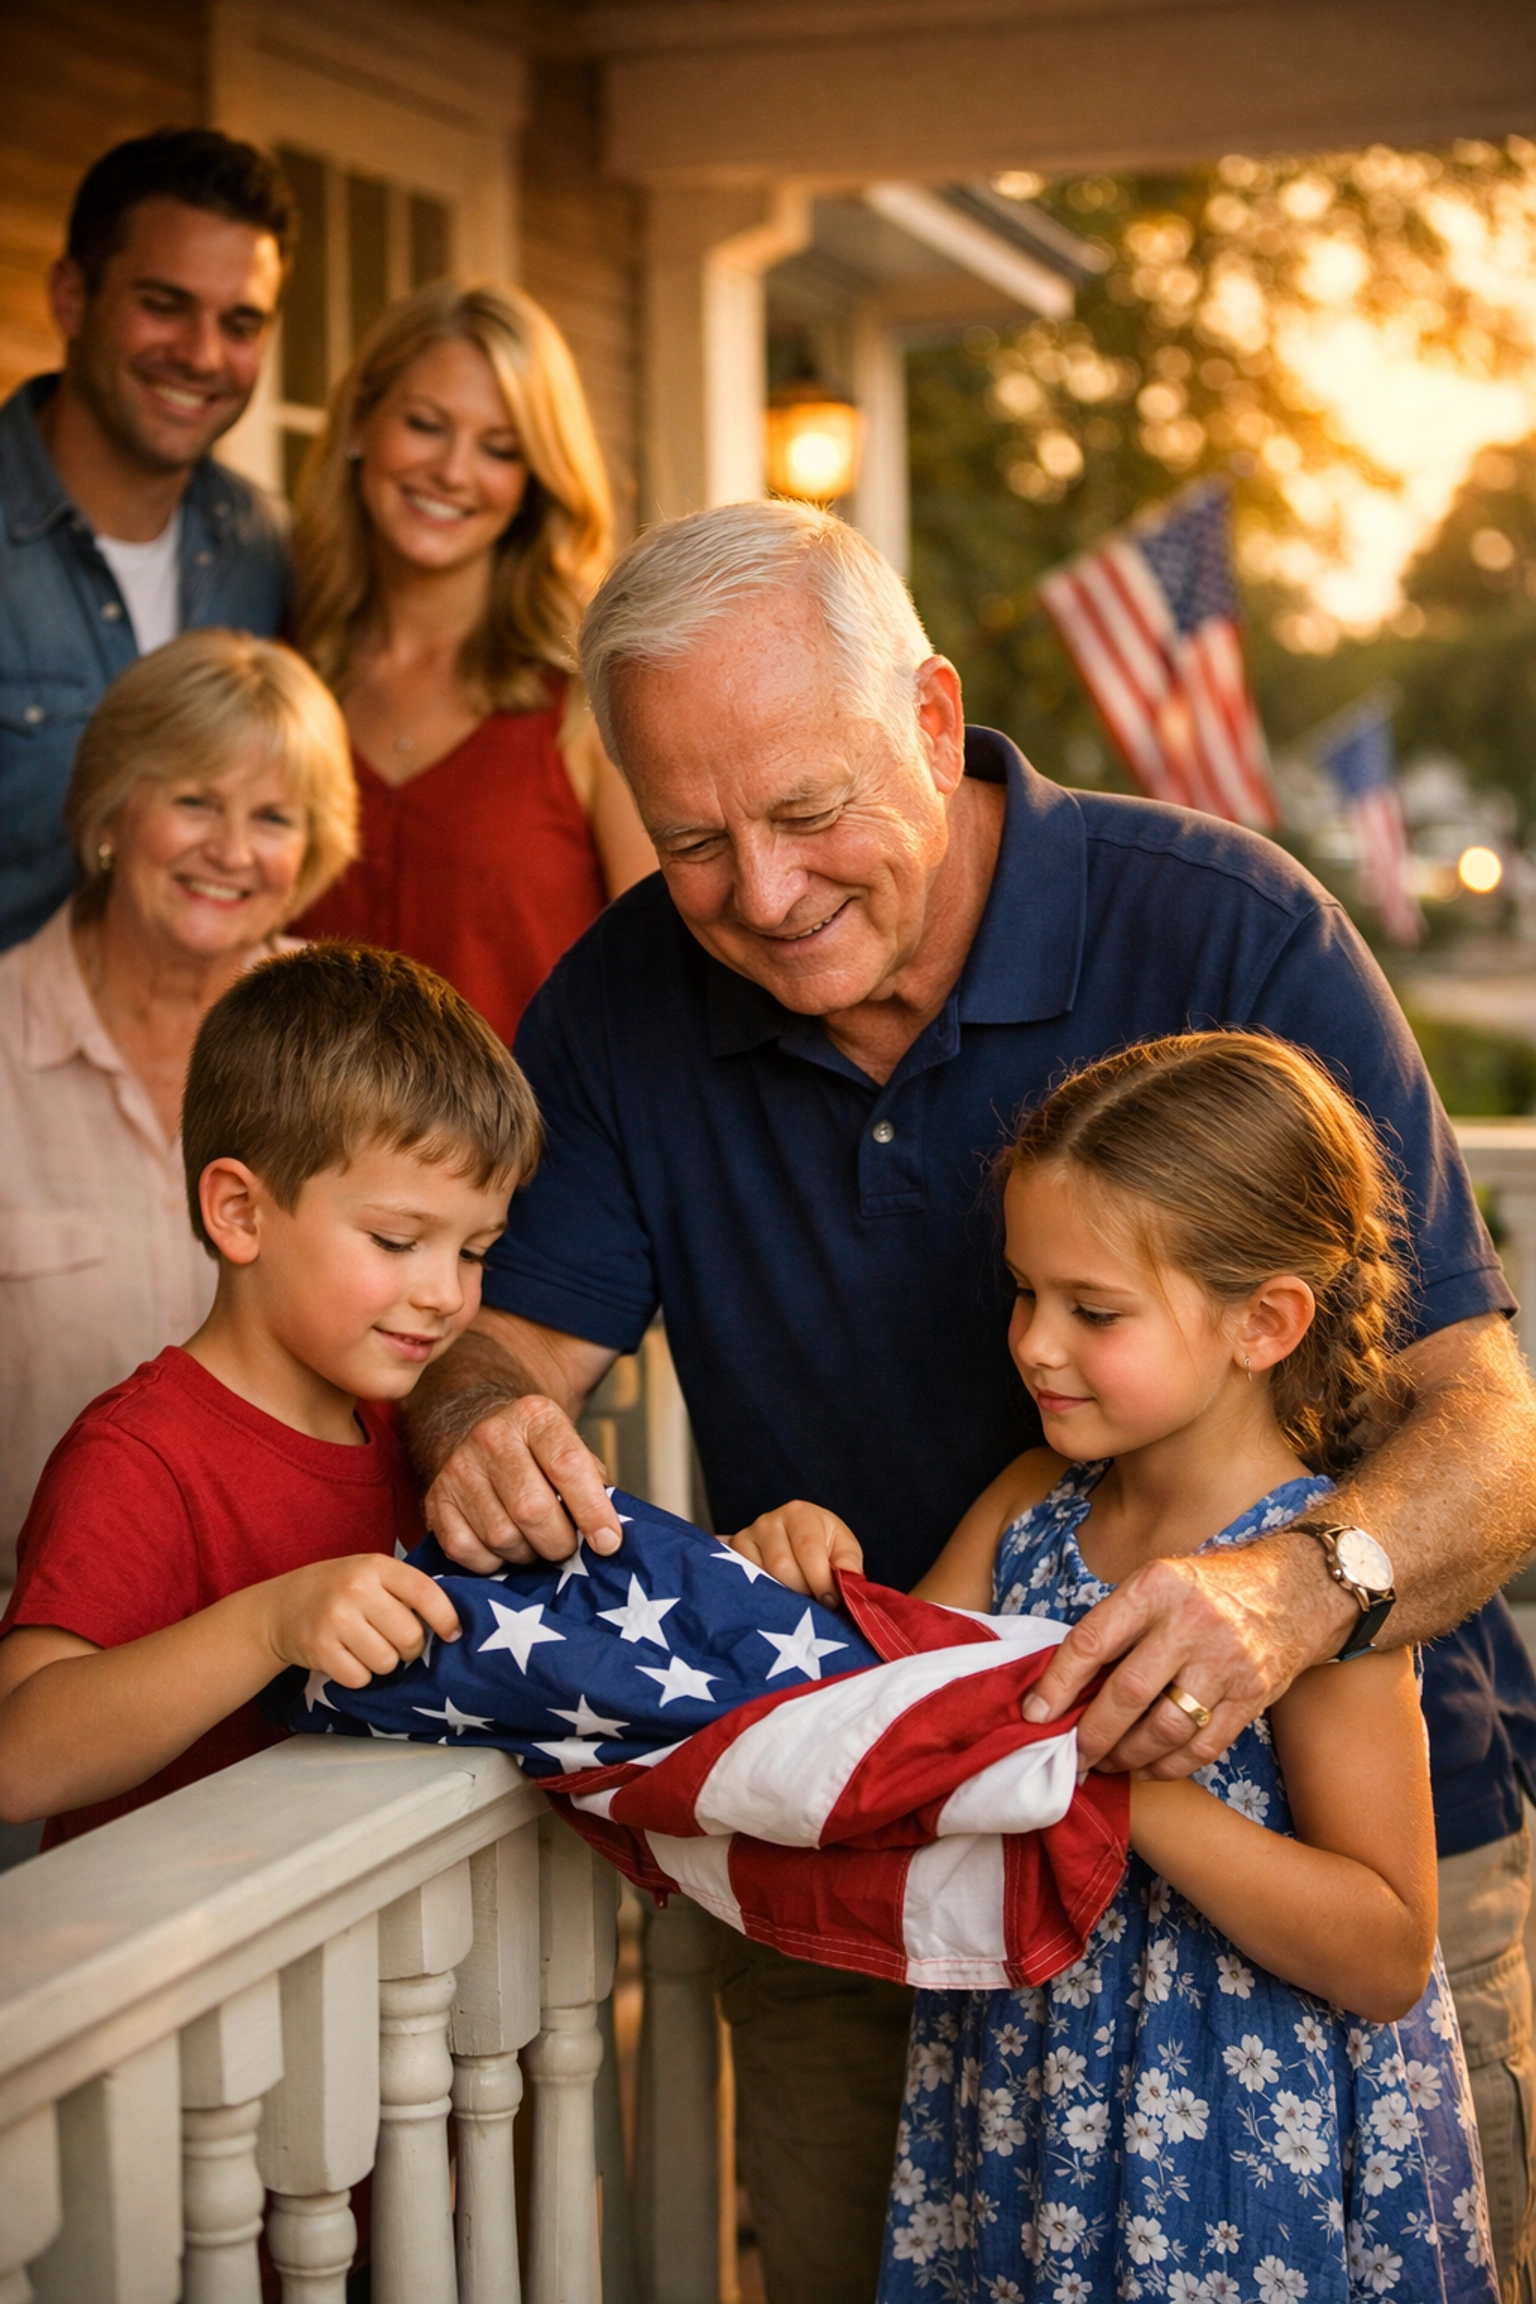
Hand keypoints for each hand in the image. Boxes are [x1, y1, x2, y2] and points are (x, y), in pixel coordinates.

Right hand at [262, 1555, 464, 1689]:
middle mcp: (356, 1589)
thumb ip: (404, 1589)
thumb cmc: (336, 1590)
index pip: (425, 1593)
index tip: (453, 1634)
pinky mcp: (319, 1649)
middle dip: (409, 1648)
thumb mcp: (369, 1573)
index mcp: (375, 1566)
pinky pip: (360, 1678)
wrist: (280, 1607)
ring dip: (382, 1663)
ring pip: (387, 1662)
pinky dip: (358, 1675)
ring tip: (364, 1646)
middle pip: (410, 1637)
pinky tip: (346, 1657)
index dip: (446, 1618)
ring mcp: (335, 1619)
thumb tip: (451, 1624)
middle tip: (394, 1642)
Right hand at [424, 1395, 623, 1572]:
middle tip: (567, 1547)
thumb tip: (608, 1538)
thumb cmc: (536, 1452)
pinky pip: (467, 1552)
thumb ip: (593, 1486)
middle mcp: (491, 1437)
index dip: (592, 1511)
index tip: (609, 1542)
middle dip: (559, 1542)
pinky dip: (492, 1562)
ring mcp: (458, 1469)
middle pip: (532, 1509)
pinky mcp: (435, 1500)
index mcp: (535, 1417)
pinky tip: (504, 1547)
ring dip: (527, 1554)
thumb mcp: (570, 1448)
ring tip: (536, 1542)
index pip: (567, 1465)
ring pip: (502, 1536)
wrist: (478, 1428)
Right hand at [729, 1501, 862, 1606]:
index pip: (808, 1549)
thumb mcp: (844, 1550)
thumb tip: (845, 1589)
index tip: (830, 1601)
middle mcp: (769, 1520)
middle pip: (782, 1566)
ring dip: (782, 1595)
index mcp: (800, 1514)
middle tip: (813, 1602)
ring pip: (761, 1576)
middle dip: (801, 1591)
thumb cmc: (825, 1545)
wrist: (799, 1537)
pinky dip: (762, 1593)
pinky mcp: (733, 1553)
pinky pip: (743, 1580)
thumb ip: (848, 1567)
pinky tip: (776, 1596)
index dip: (820, 1580)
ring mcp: (747, 1536)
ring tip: (796, 1599)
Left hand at [1021, 1535, 1354, 1775]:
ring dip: (1128, 1756)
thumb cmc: (1205, 1591)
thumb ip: (1115, 1626)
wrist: (1292, 1592)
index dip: (1057, 1684)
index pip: (1092, 1641)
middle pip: (1128, 1694)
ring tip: (1108, 1762)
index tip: (1035, 1714)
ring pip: (1165, 1728)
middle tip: (1073, 1754)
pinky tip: (1148, 1767)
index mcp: (1155, 1588)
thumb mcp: (1156, 1583)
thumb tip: (1060, 1684)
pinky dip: (1169, 1767)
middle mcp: (1191, 1623)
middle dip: (1092, 1734)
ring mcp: (1226, 1662)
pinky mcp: (1253, 1696)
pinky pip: (1203, 1747)